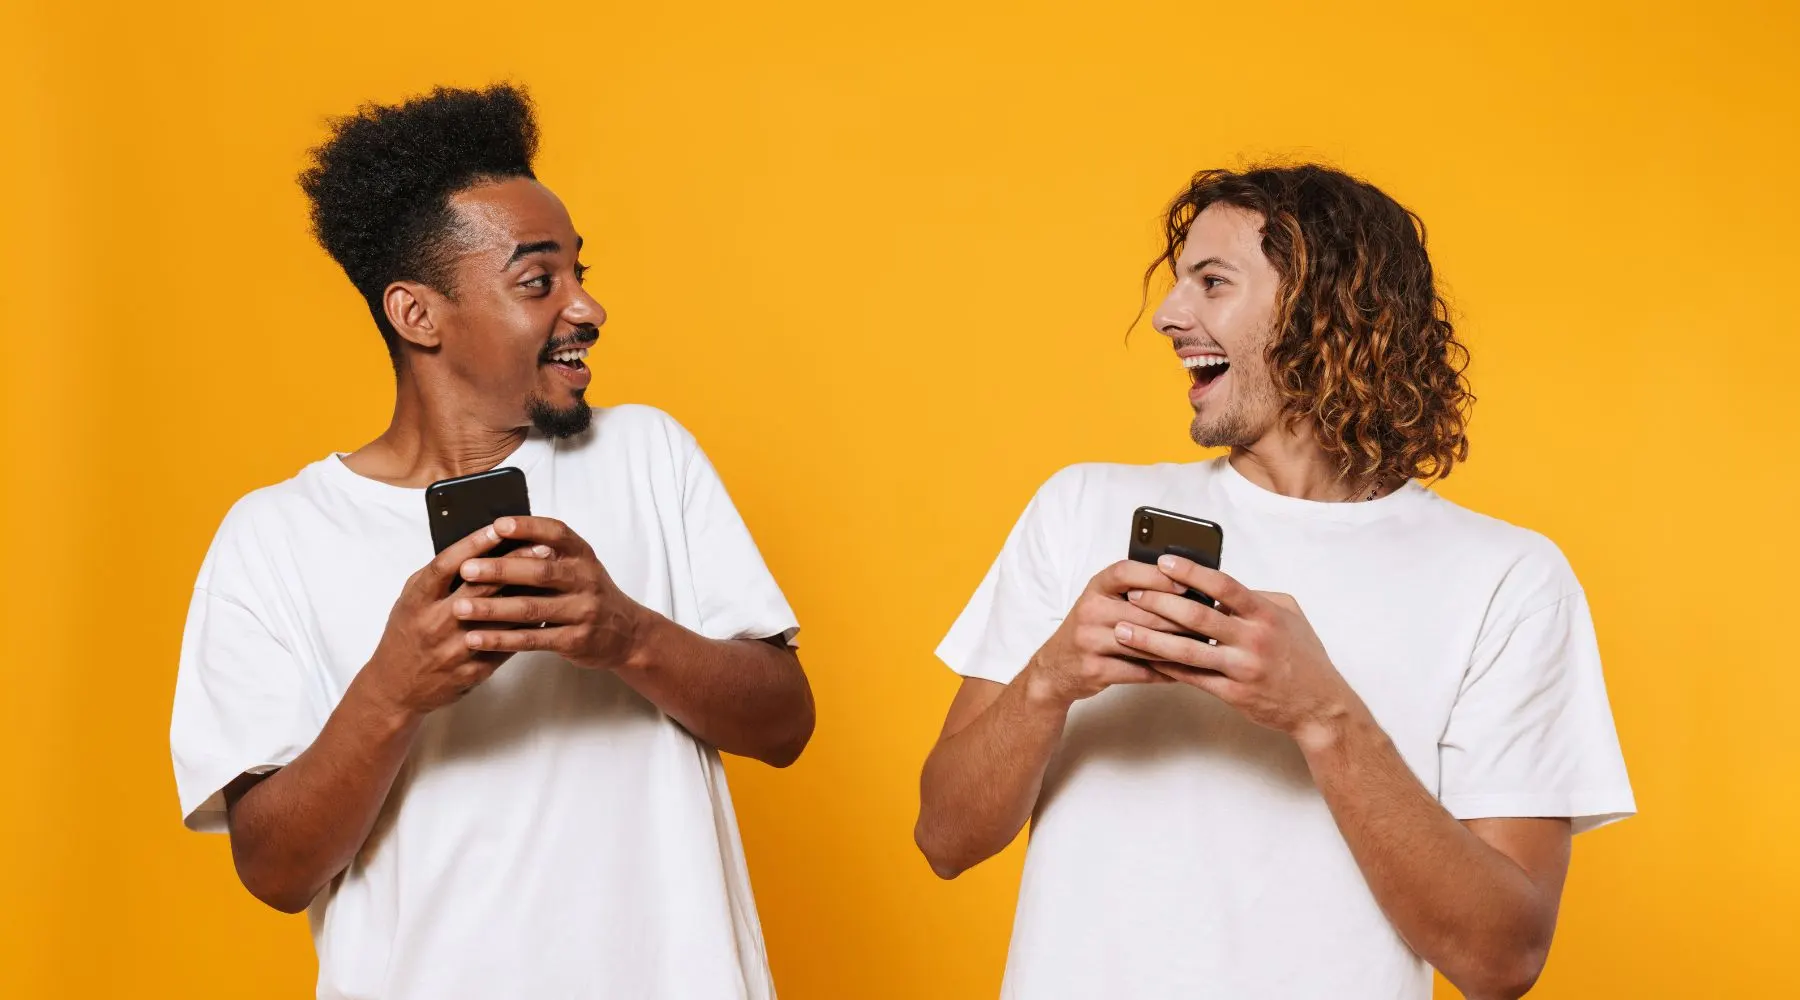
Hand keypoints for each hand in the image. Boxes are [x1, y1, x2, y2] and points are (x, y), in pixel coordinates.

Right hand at [362, 524, 544, 718]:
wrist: (396, 688)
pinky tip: (545, 609)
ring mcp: (455, 649)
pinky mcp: (473, 671)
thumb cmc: (407, 634)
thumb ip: (437, 577)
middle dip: (514, 564)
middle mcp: (436, 623)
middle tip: (542, 547)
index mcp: (417, 600)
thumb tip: (475, 547)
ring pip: (500, 617)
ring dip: (529, 594)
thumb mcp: (410, 600)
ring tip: (552, 575)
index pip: (447, 565)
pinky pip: (507, 645)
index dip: (474, 544)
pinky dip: (528, 626)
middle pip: (480, 587)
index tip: (500, 527)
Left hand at [450, 516, 645, 668]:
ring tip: (460, 608)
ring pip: (532, 609)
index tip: (497, 525)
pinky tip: (477, 638)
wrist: (626, 634)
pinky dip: (502, 640)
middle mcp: (586, 579)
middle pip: (540, 572)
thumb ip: (545, 555)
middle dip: (500, 570)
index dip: (528, 527)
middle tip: (466, 569)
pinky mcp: (575, 641)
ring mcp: (583, 611)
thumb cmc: (587, 594)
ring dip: (493, 608)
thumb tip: (492, 539)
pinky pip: (533, 640)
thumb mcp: (577, 566)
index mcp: (582, 555)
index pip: (556, 533)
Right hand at [1019, 560, 1191, 708]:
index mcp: (1095, 588)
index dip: (1156, 576)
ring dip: (1177, 648)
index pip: (1126, 573)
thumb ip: (1135, 594)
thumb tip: (1186, 589)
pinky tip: (1181, 673)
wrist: (1055, 668)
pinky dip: (1163, 673)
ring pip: (1145, 643)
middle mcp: (1090, 610)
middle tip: (1209, 625)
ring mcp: (1089, 640)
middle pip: (1144, 611)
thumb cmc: (1091, 630)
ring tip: (1202, 649)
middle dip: (1180, 620)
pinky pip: (1139, 671)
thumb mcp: (1103, 602)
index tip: (1186, 584)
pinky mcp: (1094, 669)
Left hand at [1113, 555, 1365, 750]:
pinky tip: (1144, 658)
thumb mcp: (1291, 617)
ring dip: (1151, 639)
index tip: (1164, 561)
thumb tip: (1222, 588)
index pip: (1223, 586)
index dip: (1192, 571)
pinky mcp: (1233, 694)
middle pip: (1198, 616)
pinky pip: (1192, 678)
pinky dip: (1166, 667)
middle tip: (1132, 594)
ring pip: (1188, 651)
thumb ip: (1258, 598)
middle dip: (1160, 603)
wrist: (1320, 707)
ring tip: (1122, 629)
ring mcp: (1241, 668)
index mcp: (1265, 614)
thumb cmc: (1304, 658)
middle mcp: (1252, 639)